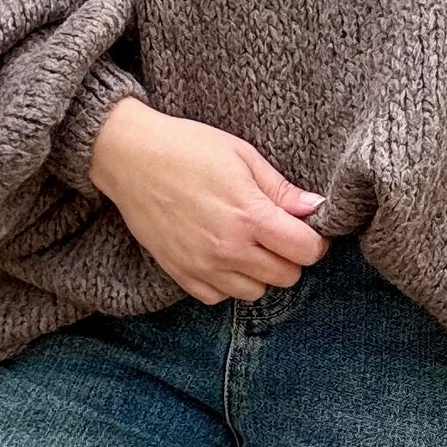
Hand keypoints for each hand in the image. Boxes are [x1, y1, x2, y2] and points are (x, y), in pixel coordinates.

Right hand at [88, 96, 329, 303]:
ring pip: (255, 292)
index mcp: (250, 215)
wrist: (130, 157)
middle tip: (276, 235)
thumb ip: (281, 190)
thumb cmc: (187, 148)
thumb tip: (315, 209)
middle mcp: (229, 248)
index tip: (306, 230)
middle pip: (286, 276)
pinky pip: (218, 297)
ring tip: (247, 245)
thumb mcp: (242, 157)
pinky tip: (222, 256)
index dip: (313, 241)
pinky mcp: (180, 274)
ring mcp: (203, 265)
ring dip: (259, 273)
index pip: (305, 251)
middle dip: (289, 257)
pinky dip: (226, 283)